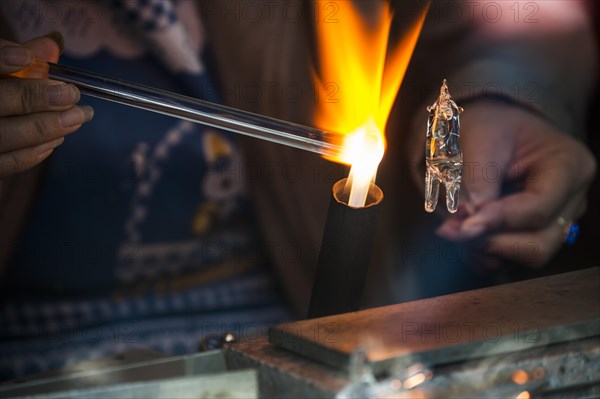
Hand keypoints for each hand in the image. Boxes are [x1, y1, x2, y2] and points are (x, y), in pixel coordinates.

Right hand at [0, 34, 92, 177]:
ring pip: (7, 135)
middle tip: (72, 94)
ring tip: (78, 117)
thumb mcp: (0, 74)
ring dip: (47, 126)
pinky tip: (57, 139)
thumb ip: (22, 60)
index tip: (26, 57)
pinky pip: (9, 162)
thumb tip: (53, 45)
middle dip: (37, 97)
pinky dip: (35, 152)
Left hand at [435, 101, 595, 268]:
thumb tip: (467, 222)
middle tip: (450, 229)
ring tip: (453, 226)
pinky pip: (507, 261)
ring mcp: (554, 223)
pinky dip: (481, 253)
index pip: (538, 209)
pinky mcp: (532, 236)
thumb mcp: (480, 140)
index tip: (461, 225)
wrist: (489, 126)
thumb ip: (476, 181)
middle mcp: (570, 201)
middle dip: (491, 242)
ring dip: (483, 250)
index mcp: (570, 167)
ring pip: (521, 259)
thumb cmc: (490, 125)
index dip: (498, 222)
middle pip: (538, 245)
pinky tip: (462, 230)